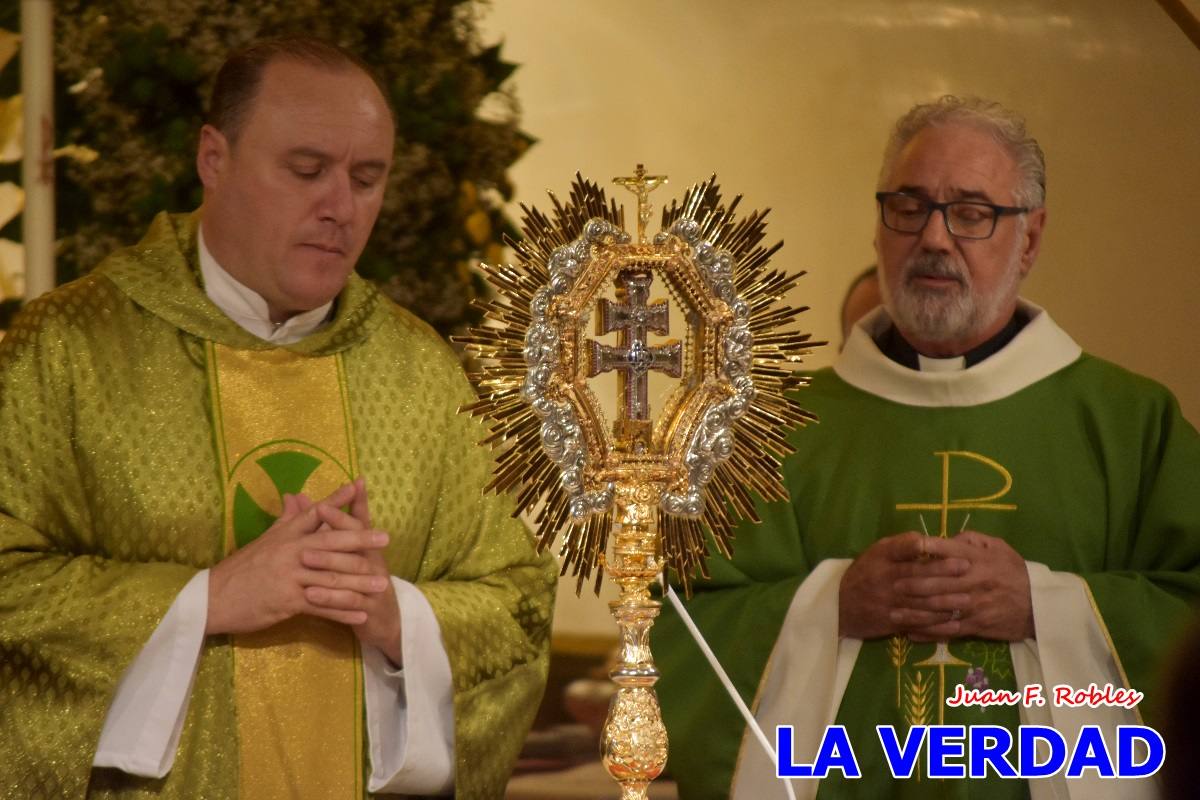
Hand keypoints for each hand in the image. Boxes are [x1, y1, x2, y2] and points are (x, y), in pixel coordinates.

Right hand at [206, 482, 390, 635]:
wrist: (213, 598)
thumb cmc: (241, 570)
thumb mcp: (264, 540)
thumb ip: (285, 520)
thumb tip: (296, 495)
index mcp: (285, 535)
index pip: (315, 513)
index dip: (337, 500)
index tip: (358, 488)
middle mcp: (290, 551)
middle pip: (331, 542)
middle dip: (360, 540)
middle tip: (385, 539)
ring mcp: (290, 575)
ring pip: (331, 576)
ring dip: (359, 582)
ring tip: (382, 584)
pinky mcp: (287, 600)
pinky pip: (321, 605)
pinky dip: (341, 611)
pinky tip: (360, 615)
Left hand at [300, 478, 403, 665]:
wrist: (384, 622)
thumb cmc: (362, 584)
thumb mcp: (348, 556)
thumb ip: (328, 527)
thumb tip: (300, 497)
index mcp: (366, 548)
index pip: (357, 523)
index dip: (343, 510)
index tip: (325, 499)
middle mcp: (373, 561)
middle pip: (357, 540)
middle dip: (336, 527)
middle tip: (316, 517)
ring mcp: (374, 584)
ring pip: (352, 570)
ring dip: (328, 563)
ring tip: (304, 559)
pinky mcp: (370, 608)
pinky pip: (350, 601)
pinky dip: (330, 598)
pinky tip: (310, 595)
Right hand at [838, 531, 969, 638]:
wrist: (840, 605)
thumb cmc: (865, 573)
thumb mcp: (876, 552)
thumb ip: (900, 546)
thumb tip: (926, 540)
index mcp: (882, 558)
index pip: (905, 548)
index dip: (927, 548)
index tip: (951, 548)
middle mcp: (886, 578)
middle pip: (919, 576)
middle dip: (945, 573)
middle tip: (968, 569)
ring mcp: (890, 602)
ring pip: (922, 601)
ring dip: (946, 600)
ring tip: (967, 598)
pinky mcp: (893, 621)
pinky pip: (919, 621)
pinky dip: (937, 622)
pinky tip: (954, 620)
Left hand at [892, 531, 1034, 641]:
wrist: (1040, 605)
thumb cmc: (1014, 571)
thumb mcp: (998, 547)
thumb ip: (971, 540)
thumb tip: (946, 539)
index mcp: (978, 559)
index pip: (947, 551)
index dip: (925, 548)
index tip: (905, 549)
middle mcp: (973, 581)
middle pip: (937, 582)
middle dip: (911, 584)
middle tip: (891, 585)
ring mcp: (974, 606)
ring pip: (938, 609)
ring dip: (913, 611)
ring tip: (892, 612)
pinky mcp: (976, 625)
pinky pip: (948, 630)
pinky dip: (927, 633)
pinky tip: (910, 633)